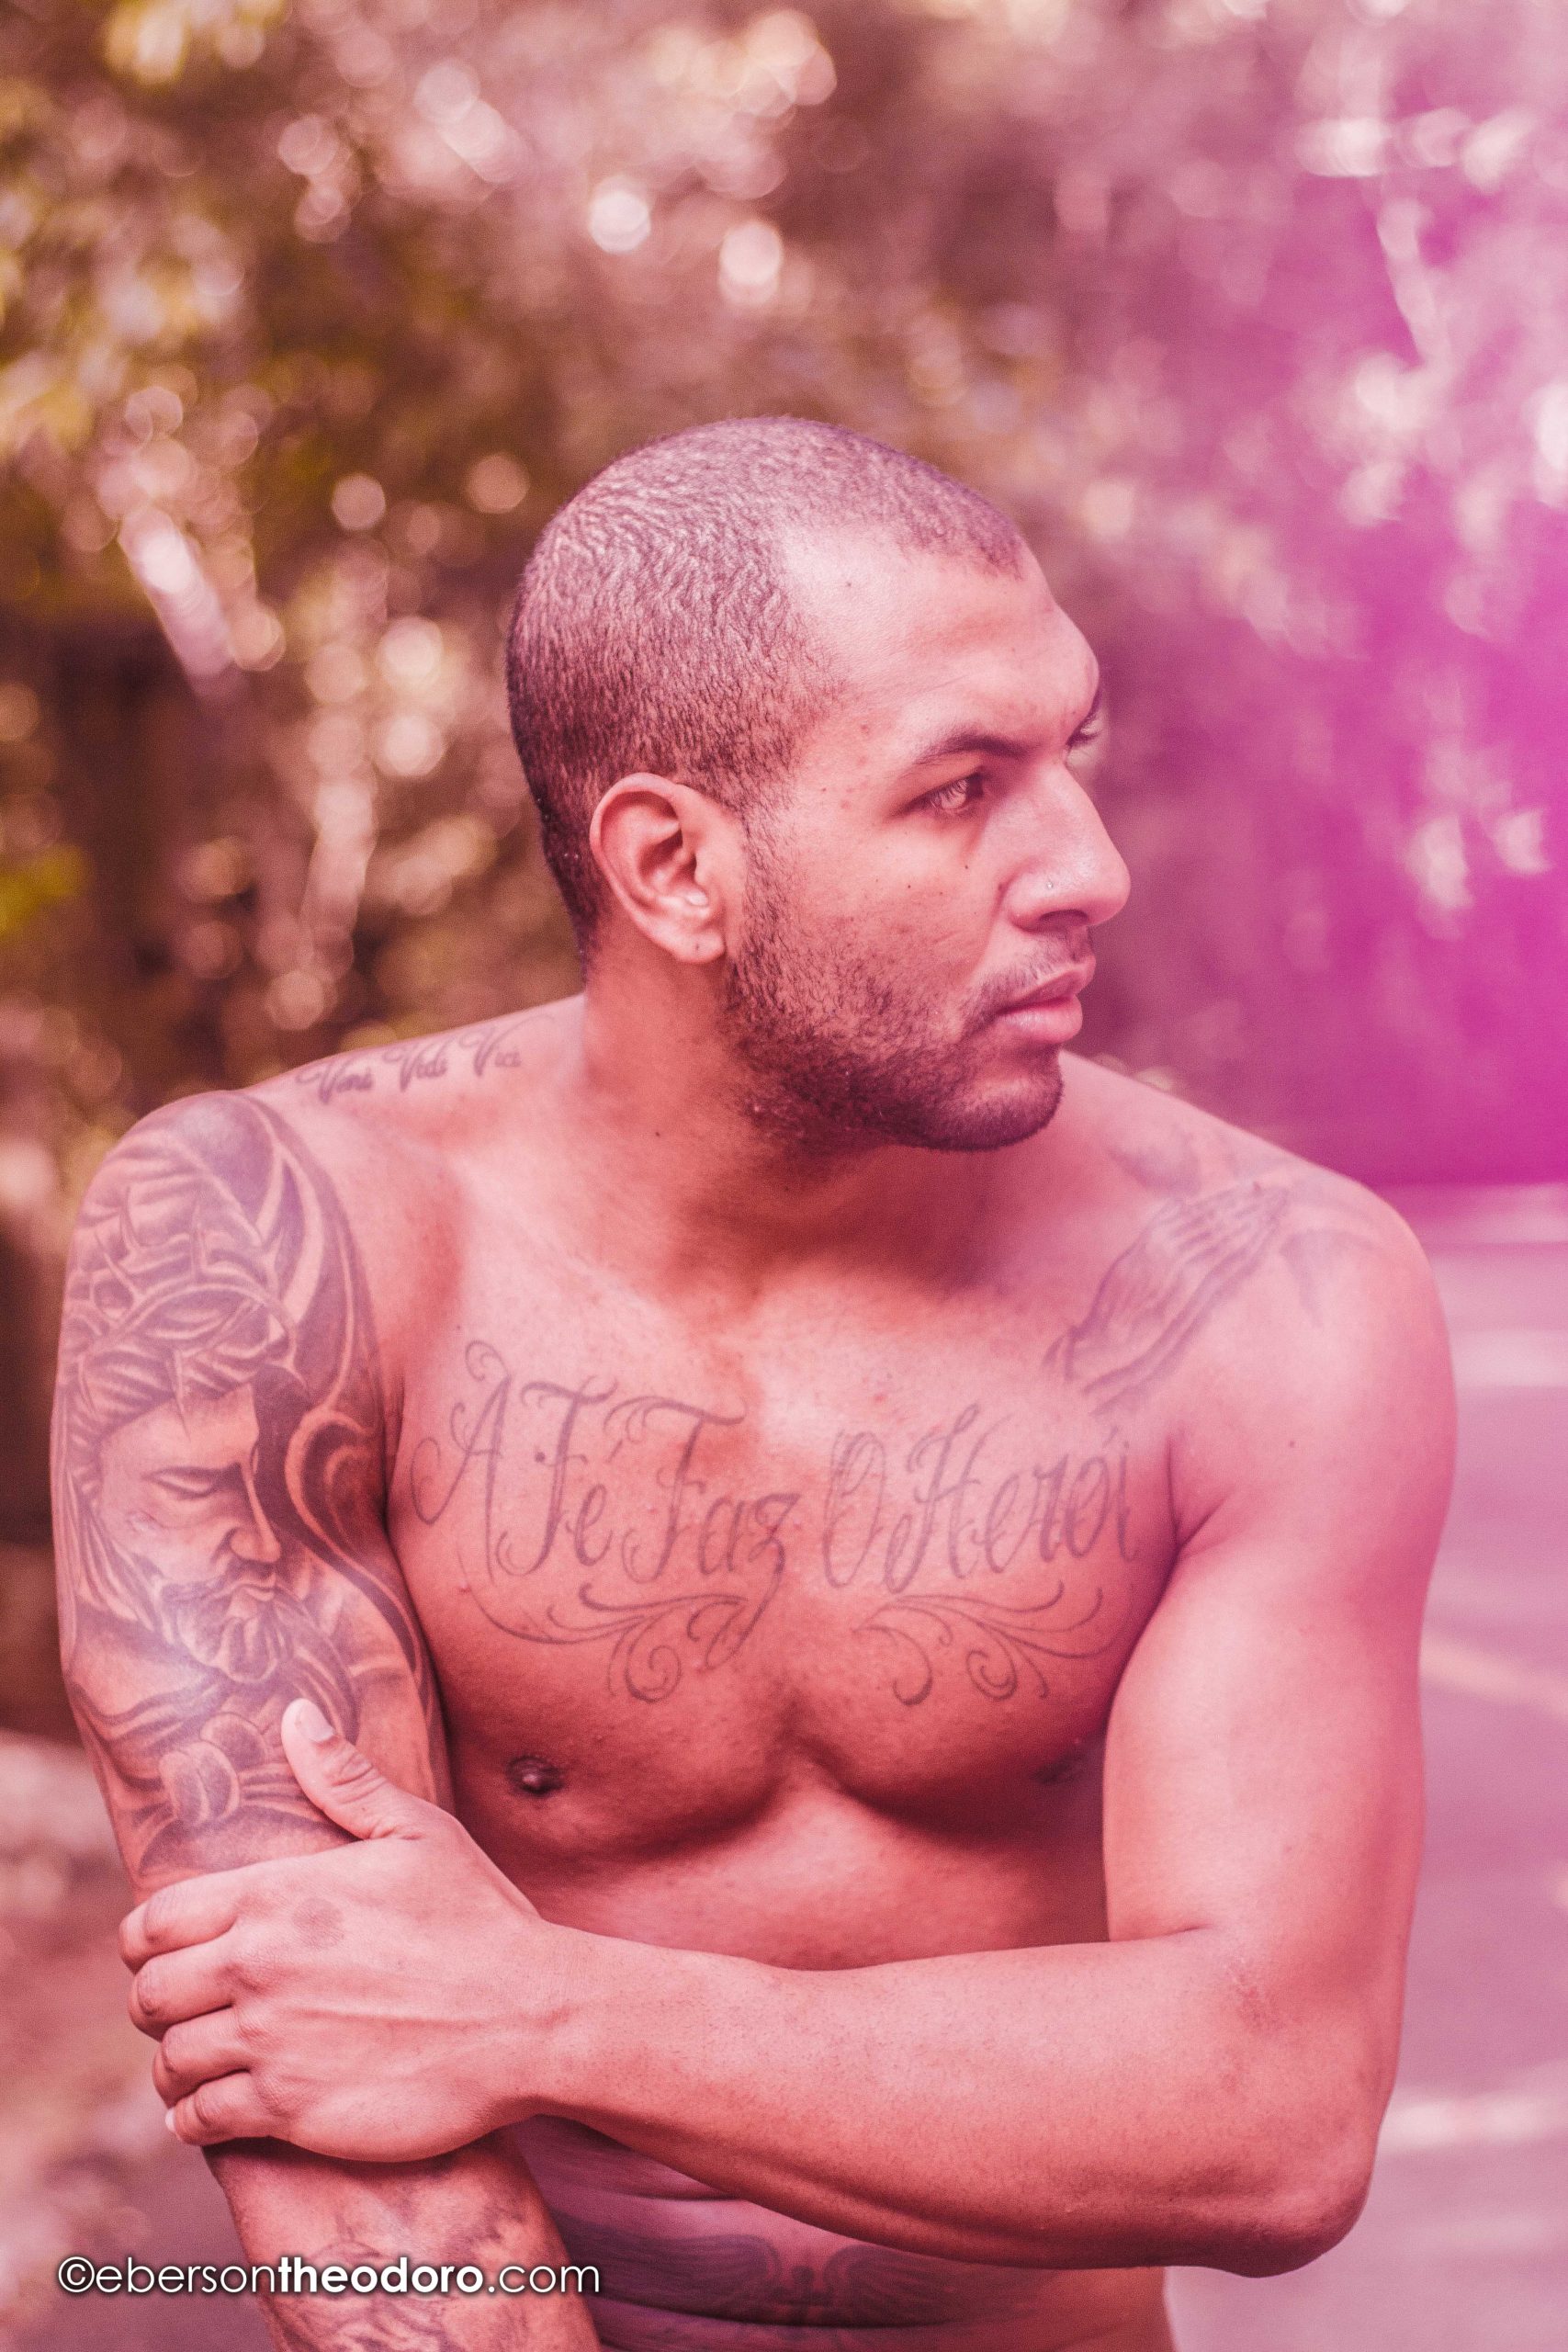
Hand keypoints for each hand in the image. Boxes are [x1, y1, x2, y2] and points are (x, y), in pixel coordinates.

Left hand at [121, 1700, 564, 2159]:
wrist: (529, 2016)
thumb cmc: (479, 1919)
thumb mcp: (418, 1833)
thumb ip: (345, 1779)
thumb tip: (297, 1716)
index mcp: (275, 1895)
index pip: (154, 1921)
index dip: (145, 1940)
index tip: (160, 1953)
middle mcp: (257, 1966)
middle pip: (148, 1994)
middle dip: (157, 2002)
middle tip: (183, 2009)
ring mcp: (269, 2040)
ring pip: (170, 2060)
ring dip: (177, 2063)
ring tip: (197, 2063)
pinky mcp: (289, 2107)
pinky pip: (200, 2121)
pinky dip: (194, 2119)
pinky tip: (213, 2111)